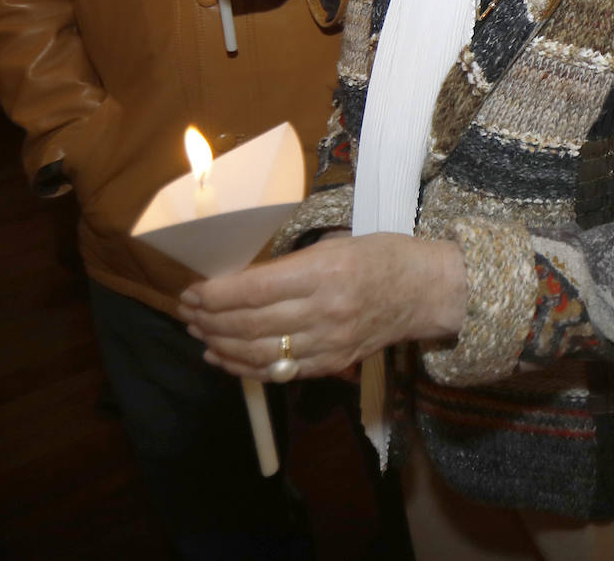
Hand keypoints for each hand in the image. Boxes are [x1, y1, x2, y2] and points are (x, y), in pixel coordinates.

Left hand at [177, 233, 467, 381]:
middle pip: (249, 324)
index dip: (216, 294)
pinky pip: (277, 370)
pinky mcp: (331, 363)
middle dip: (208, 319)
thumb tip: (244, 278)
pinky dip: (242, 366)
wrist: (426, 291)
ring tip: (197, 331)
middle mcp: (324, 310)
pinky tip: (221, 356)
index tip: (193, 290)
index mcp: (325, 271)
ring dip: (219, 344)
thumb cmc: (383, 255)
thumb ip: (294, 263)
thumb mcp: (339, 243)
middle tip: (186, 310)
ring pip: (257, 353)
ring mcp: (327, 342)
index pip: (254, 289)